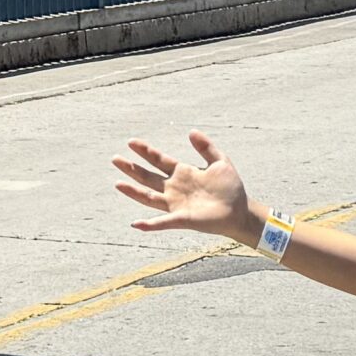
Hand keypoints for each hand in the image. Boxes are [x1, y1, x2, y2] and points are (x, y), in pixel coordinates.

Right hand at [113, 130, 256, 242]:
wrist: (240, 211)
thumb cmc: (231, 188)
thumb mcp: (220, 161)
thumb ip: (206, 147)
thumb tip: (191, 131)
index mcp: (182, 172)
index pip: (159, 160)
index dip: (145, 151)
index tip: (131, 142)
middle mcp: (174, 188)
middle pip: (148, 177)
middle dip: (132, 168)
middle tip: (115, 158)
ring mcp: (176, 204)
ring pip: (148, 197)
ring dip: (133, 191)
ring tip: (118, 183)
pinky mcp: (181, 219)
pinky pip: (162, 222)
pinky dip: (149, 224)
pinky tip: (136, 224)